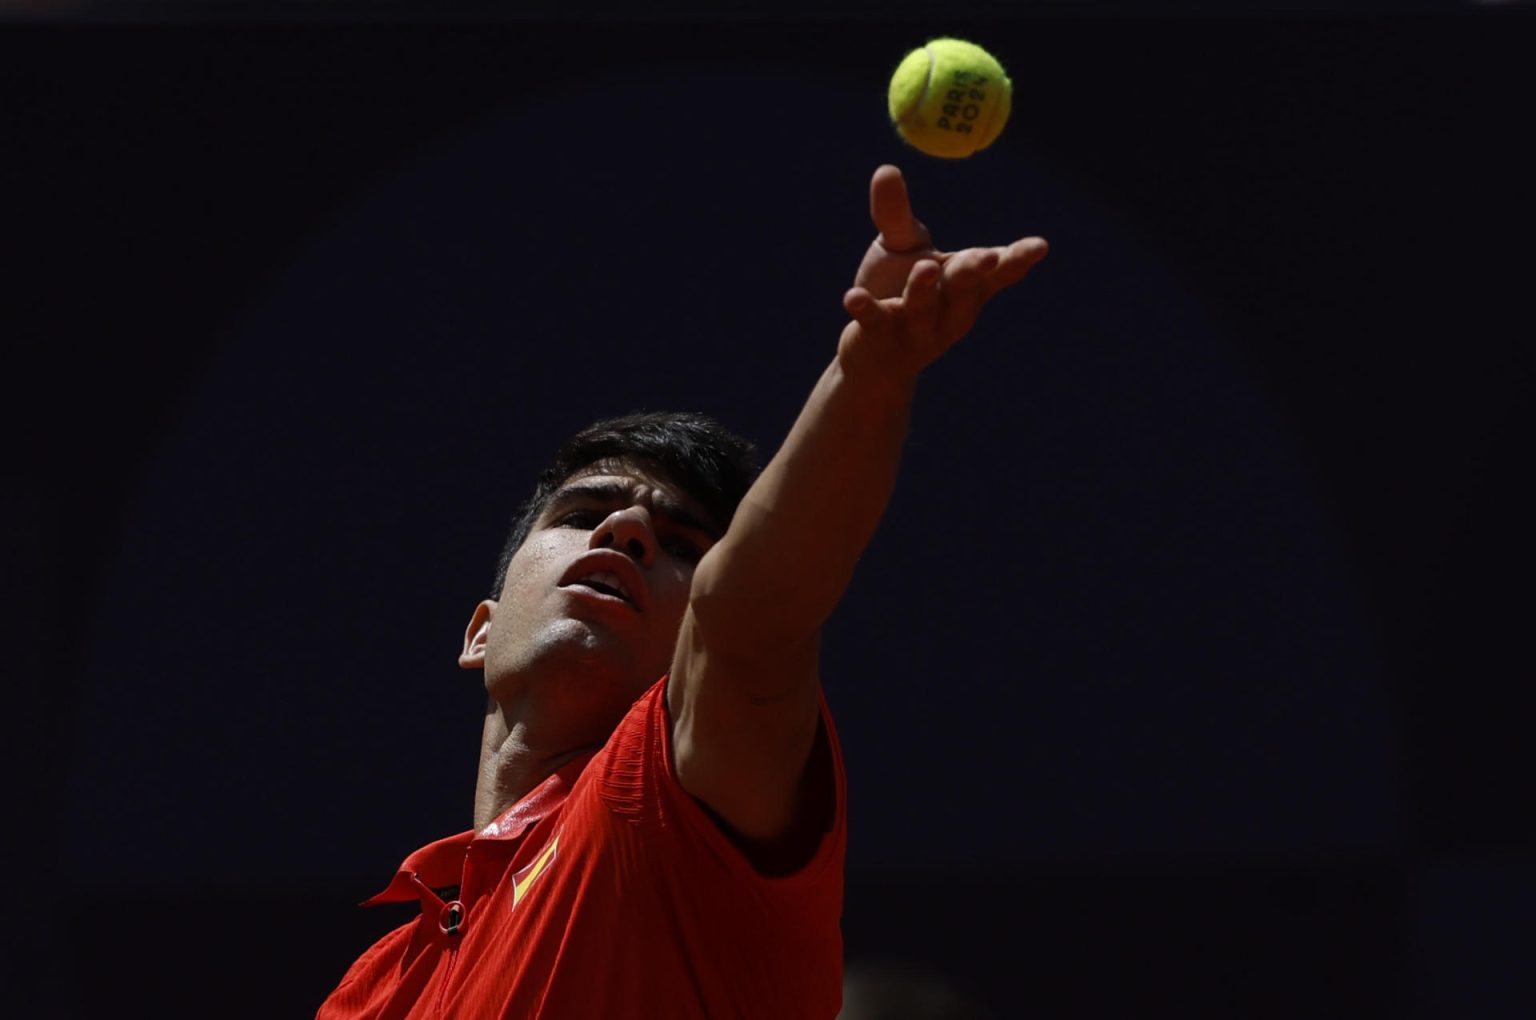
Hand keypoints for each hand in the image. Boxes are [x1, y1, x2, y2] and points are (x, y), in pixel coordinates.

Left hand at [839, 164, 1047, 387]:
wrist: (872, 357)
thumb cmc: (898, 291)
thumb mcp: (901, 249)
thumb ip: (897, 214)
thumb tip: (885, 168)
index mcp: (965, 287)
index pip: (997, 273)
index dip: (1018, 260)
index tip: (1040, 246)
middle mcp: (949, 311)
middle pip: (965, 291)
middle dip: (974, 273)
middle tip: (986, 256)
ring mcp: (917, 331)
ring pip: (922, 309)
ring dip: (923, 291)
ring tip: (925, 268)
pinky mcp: (881, 340)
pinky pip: (876, 324)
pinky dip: (867, 310)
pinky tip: (852, 297)